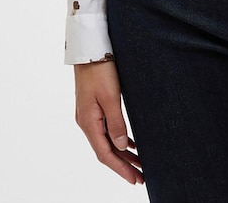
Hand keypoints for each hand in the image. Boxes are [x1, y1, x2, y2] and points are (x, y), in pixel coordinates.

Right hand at [74, 59, 143, 185]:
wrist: (90, 48)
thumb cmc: (100, 69)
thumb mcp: (111, 97)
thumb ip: (116, 123)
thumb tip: (121, 147)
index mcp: (88, 122)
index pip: (105, 154)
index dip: (120, 168)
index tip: (134, 179)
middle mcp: (86, 122)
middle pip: (106, 150)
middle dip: (123, 165)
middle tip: (141, 177)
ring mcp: (89, 114)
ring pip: (107, 140)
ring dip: (122, 153)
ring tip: (139, 164)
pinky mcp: (94, 106)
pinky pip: (107, 129)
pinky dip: (119, 138)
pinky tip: (130, 143)